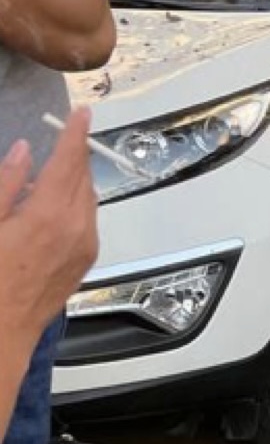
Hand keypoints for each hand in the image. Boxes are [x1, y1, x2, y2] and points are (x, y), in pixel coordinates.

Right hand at [0, 110, 99, 339]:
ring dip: (72, 181)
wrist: (0, 331)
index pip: (69, 160)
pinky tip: (48, 211)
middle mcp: (76, 227)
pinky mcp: (86, 259)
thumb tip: (24, 151)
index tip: (82, 113)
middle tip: (61, 140)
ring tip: (42, 182)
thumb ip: (6, 184)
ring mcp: (84, 245)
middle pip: (82, 176)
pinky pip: (87, 220)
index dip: (75, 132)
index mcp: (48, 214)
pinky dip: (74, 205)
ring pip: (87, 197)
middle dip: (73, 155)